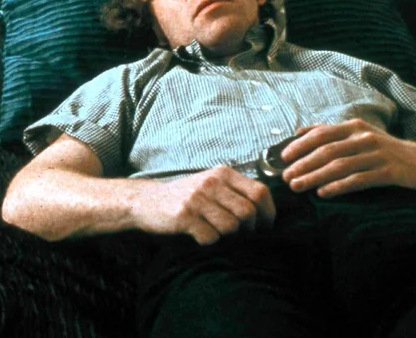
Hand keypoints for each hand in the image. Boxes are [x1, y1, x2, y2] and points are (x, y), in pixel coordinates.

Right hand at [131, 166, 274, 244]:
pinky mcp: (184, 216)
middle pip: (248, 212)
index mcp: (222, 173)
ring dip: (227, 237)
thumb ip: (236, 192)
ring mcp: (197, 199)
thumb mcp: (211, 185)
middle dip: (249, 229)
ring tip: (216, 233)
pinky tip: (198, 235)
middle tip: (241, 236)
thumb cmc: (185, 197)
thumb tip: (266, 214)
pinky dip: (208, 242)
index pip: (260, 192)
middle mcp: (211, 182)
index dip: (268, 213)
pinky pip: (210, 237)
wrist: (146, 201)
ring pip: (231, 226)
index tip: (265, 226)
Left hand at [280, 119, 415, 197]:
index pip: (321, 134)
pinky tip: (323, 193)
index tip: (283, 157)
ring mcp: (377, 155)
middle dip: (303, 165)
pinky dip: (338, 187)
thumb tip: (298, 131)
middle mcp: (364, 138)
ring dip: (315, 177)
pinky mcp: (388, 172)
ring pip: (339, 166)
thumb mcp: (358, 134)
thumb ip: (330, 132)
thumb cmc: (381, 149)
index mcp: (354, 127)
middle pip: (327, 151)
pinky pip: (358, 180)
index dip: (300, 145)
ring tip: (297, 187)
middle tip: (286, 177)